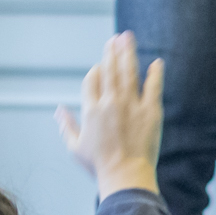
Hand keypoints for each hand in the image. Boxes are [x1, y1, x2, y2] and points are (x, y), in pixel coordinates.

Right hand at [56, 32, 163, 199]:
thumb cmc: (99, 166)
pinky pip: (153, 87)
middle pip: (110, 70)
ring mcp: (131, 105)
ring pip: (129, 72)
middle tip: (115, 38)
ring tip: (127, 37)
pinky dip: (155, 74)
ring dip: (128, 53)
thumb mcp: (75, 147)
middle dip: (111, 52)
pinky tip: (157, 62)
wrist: (126, 177)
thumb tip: (58, 110)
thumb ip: (67, 125)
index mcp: (91, 110)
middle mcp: (110, 103)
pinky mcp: (150, 111)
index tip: (100, 67)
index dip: (96, 71)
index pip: (92, 80)